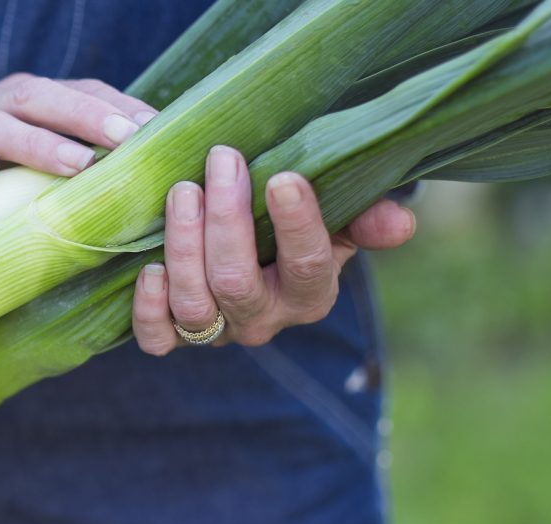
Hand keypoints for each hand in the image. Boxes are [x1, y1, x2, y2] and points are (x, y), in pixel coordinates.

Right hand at [0, 73, 157, 205]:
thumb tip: (137, 191)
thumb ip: (63, 164)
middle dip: (89, 115)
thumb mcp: (17, 159)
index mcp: (21, 102)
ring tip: (76, 163)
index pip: (77, 92)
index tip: (163, 129)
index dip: (118, 106)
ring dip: (38, 142)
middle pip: (41, 98)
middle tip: (131, 139)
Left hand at [130, 146, 416, 354]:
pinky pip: (157, 338)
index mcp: (310, 293)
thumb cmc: (289, 222)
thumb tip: (401, 222)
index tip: (283, 178)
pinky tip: (149, 267)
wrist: (246, 249)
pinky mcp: (173, 335)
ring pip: (195, 305)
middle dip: (226, 220)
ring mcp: (216, 330)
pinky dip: (149, 308)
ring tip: (182, 192)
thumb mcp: (336, 216)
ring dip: (185, 247)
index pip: (308, 264)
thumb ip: (367, 217)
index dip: (297, 225)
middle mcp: (264, 319)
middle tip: (221, 159)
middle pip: (238, 283)